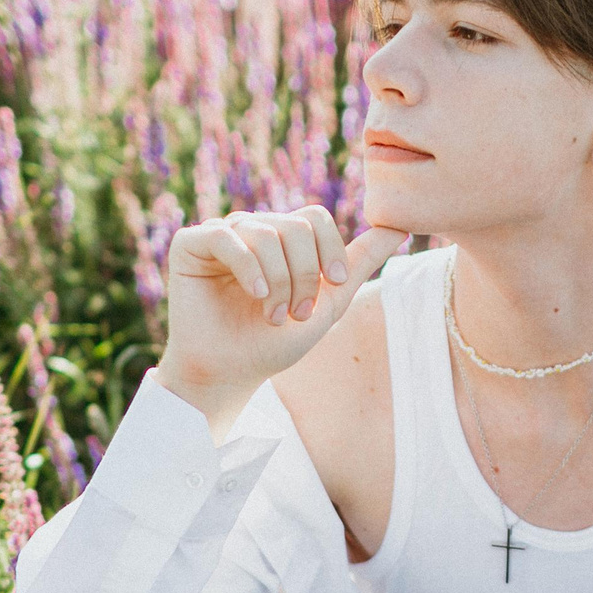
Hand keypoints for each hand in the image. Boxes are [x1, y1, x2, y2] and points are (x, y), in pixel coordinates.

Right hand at [157, 206, 410, 423]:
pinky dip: (248, 267)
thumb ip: (360, 262)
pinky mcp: (190, 245)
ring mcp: (221, 235)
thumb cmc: (274, 344)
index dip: (330, 250)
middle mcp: (252, 230)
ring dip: (279, 280)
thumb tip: (402, 227)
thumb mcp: (328, 303)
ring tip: (274, 314)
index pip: (315, 217)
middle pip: (295, 225)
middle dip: (305, 274)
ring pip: (265, 232)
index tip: (336, 286)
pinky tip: (256, 295)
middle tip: (296, 314)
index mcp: (282, 239)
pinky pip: (225, 236)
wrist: (230, 375)